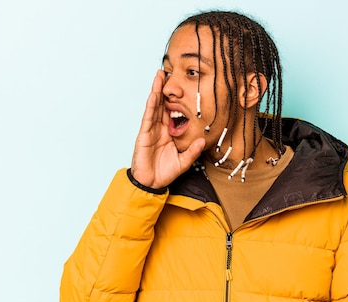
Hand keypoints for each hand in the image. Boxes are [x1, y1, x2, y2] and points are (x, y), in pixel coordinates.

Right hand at [130, 70, 205, 188]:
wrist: (151, 184)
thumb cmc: (165, 172)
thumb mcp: (184, 161)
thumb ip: (193, 151)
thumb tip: (203, 140)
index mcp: (168, 132)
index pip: (172, 111)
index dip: (175, 98)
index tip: (182, 84)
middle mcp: (159, 128)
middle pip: (162, 103)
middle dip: (164, 88)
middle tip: (168, 71)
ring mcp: (150, 130)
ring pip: (154, 106)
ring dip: (156, 90)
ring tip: (159, 75)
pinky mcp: (144, 135)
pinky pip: (148, 117)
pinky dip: (150, 105)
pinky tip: (153, 94)